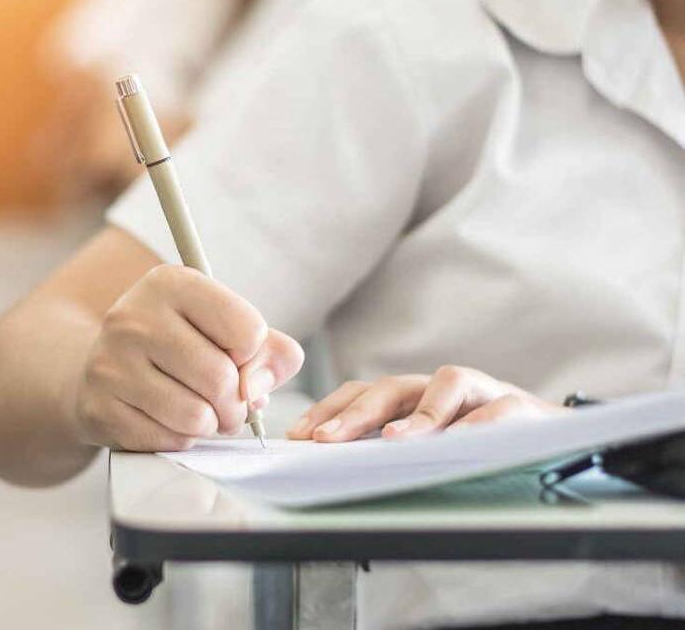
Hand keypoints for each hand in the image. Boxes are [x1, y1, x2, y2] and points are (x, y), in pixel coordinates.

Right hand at [73, 264, 304, 450]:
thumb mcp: (225, 328)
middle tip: (228, 404)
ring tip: (200, 412)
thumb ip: (269, 351)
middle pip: (221, 379)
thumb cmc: (178, 345)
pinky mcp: (99, 407)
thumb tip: (257, 390)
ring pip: (196, 416)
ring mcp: (111, 363)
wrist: (105, 366)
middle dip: (236, 403)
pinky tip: (168, 420)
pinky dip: (180, 439)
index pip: (247, 329)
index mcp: (171, 283)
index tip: (235, 356)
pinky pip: (168, 440)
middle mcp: (134, 317)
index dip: (252, 354)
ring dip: (210, 424)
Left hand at [289, 365, 563, 442]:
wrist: (554, 437)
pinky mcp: (521, 406)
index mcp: (413, 396)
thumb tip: (333, 466)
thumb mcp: (430, 446)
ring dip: (417, 414)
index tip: (298, 436)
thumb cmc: (481, 444)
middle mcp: (441, 387)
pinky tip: (460, 441)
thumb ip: (390, 449)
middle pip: (392, 387)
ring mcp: (481, 391)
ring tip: (391, 441)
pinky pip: (499, 408)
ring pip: (446, 384)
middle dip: (354, 413)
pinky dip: (479, 423)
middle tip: (326, 439)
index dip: (328, 409)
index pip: (362, 392)